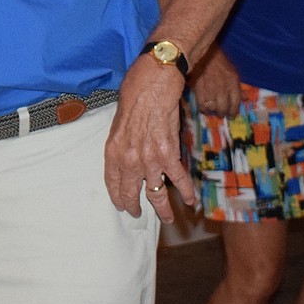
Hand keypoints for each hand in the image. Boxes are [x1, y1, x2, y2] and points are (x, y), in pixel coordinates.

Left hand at [104, 58, 194, 221]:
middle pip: (132, 193)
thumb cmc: (134, 95)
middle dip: (135, 207)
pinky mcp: (169, 156)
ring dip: (162, 210)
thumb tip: (127, 153)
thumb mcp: (118, 121)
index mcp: (113, 151)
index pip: (113, 183)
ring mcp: (150, 160)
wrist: (153, 85)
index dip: (118, 197)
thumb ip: (122, 143)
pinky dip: (186, 192)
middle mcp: (130, 160)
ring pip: (156, 194)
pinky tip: (190, 202)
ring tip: (167, 219)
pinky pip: (179, 180)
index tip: (121, 204)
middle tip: (138, 213)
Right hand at [188, 46, 241, 117]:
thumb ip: (239, 88)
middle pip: (223, 108)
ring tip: (212, 111)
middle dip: (222, 113)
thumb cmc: (221, 63)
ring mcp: (209, 89)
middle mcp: (222, 88)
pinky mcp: (198, 89)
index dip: (233, 112)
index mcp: (232, 83)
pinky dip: (203, 109)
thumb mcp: (233, 73)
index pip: (235, 103)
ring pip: (212, 108)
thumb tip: (246, 99)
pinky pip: (201, 105)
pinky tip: (204, 108)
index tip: (231, 116)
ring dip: (212, 111)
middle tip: (221, 114)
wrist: (205, 54)